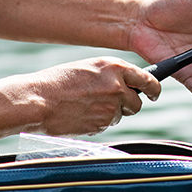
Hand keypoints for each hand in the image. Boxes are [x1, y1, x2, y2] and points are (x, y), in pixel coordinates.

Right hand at [0, 56, 161, 153]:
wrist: (36, 100)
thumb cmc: (58, 81)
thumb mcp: (88, 68)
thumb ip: (111, 75)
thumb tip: (127, 86)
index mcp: (114, 66)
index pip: (148, 79)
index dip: (153, 88)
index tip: (154, 92)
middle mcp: (117, 85)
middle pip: (137, 102)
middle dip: (128, 104)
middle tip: (110, 102)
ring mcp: (110, 106)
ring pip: (122, 115)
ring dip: (111, 113)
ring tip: (87, 105)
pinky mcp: (101, 124)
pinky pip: (107, 125)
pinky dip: (99, 122)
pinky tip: (81, 114)